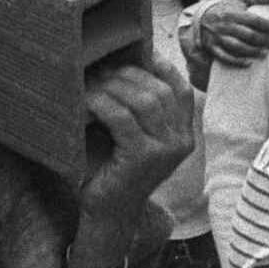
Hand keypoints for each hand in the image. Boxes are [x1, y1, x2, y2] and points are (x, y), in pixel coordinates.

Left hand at [81, 49, 194, 228]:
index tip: (134, 53)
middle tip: (99, 69)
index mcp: (184, 134)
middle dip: (128, 74)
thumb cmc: (114, 171)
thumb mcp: (133, 136)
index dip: (160, 66)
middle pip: (160, 90)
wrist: (108, 214)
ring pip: (143, 100)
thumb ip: (138, 109)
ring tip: (90, 83)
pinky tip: (85, 101)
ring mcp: (166, 149)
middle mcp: (181, 140)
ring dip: (112, 86)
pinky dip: (101, 104)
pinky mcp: (144, 157)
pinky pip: (122, 117)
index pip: (181, 88)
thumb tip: (121, 63)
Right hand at [196, 4, 268, 69]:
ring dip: (252, 51)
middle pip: (248, 34)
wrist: (200, 16)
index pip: (253, 20)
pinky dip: (237, 61)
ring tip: (265, 53)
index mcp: (233, 13)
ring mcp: (218, 37)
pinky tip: (248, 63)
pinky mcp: (212, 47)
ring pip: (237, 46)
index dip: (267, 26)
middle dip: (263, 40)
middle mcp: (225, 25)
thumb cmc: (226, 8)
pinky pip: (225, 56)